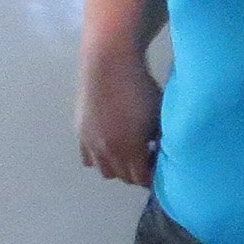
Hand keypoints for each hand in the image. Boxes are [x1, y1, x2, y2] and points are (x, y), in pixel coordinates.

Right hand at [77, 56, 161, 186]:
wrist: (108, 65)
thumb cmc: (141, 87)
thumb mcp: (159, 116)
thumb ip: (161, 139)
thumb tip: (163, 152)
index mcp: (129, 148)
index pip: (141, 179)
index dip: (154, 177)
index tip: (163, 168)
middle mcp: (107, 150)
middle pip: (123, 177)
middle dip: (137, 173)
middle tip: (150, 160)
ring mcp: (90, 142)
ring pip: (104, 170)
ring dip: (118, 167)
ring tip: (130, 153)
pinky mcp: (80, 131)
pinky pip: (88, 158)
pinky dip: (100, 158)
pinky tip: (112, 145)